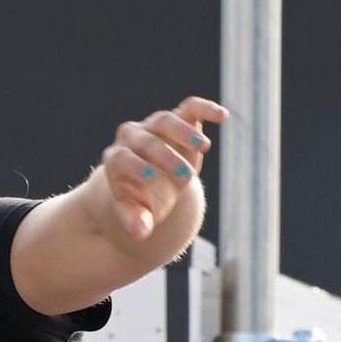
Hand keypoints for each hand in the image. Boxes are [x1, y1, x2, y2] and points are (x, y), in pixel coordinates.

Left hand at [98, 95, 228, 241]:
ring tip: (204, 147)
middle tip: (186, 178)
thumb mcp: (137, 213)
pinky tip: (222, 116)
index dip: (134, 166)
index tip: (151, 178)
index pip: (122, 158)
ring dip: (183, 131)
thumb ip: (136, 222)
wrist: (152, 181)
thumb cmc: (142, 200)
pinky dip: (205, 109)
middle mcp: (132, 138)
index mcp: (118, 160)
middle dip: (166, 157)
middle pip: (146, 140)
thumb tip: (139, 233)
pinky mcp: (177, 118)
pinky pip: (189, 108)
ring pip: (165, 119)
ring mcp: (154, 126)